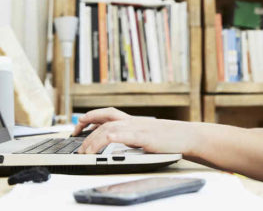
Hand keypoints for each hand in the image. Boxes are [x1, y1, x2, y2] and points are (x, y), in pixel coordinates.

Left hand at [72, 107, 199, 154]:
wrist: (188, 136)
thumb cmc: (172, 138)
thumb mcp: (150, 135)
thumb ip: (136, 137)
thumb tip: (124, 144)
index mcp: (134, 121)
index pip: (109, 113)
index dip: (92, 116)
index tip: (80, 124)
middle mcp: (133, 121)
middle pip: (104, 118)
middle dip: (86, 126)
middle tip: (74, 138)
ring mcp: (136, 127)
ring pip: (107, 127)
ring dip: (92, 138)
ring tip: (83, 150)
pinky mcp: (141, 136)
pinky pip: (117, 135)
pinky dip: (103, 139)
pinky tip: (97, 147)